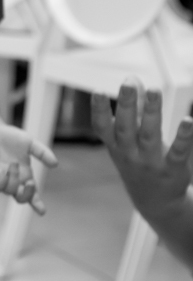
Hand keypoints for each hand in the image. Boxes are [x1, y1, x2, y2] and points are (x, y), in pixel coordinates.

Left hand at [0, 123, 57, 213]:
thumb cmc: (10, 138)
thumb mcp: (30, 144)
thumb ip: (42, 153)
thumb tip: (55, 164)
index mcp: (24, 175)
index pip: (32, 193)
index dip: (36, 203)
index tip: (42, 211)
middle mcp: (13, 179)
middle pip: (20, 197)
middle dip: (26, 195)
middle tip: (29, 183)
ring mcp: (0, 177)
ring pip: (8, 191)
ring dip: (14, 181)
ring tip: (13, 165)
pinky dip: (1, 182)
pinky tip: (5, 172)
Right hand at [92, 81, 192, 219]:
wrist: (155, 201)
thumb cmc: (140, 162)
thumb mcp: (130, 139)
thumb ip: (133, 108)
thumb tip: (132, 78)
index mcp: (116, 146)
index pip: (103, 127)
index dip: (99, 110)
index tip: (97, 91)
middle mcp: (129, 154)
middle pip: (126, 128)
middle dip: (125, 105)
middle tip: (126, 84)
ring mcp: (150, 163)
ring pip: (149, 135)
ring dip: (151, 113)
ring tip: (155, 90)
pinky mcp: (172, 170)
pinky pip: (178, 152)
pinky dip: (184, 137)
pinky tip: (188, 121)